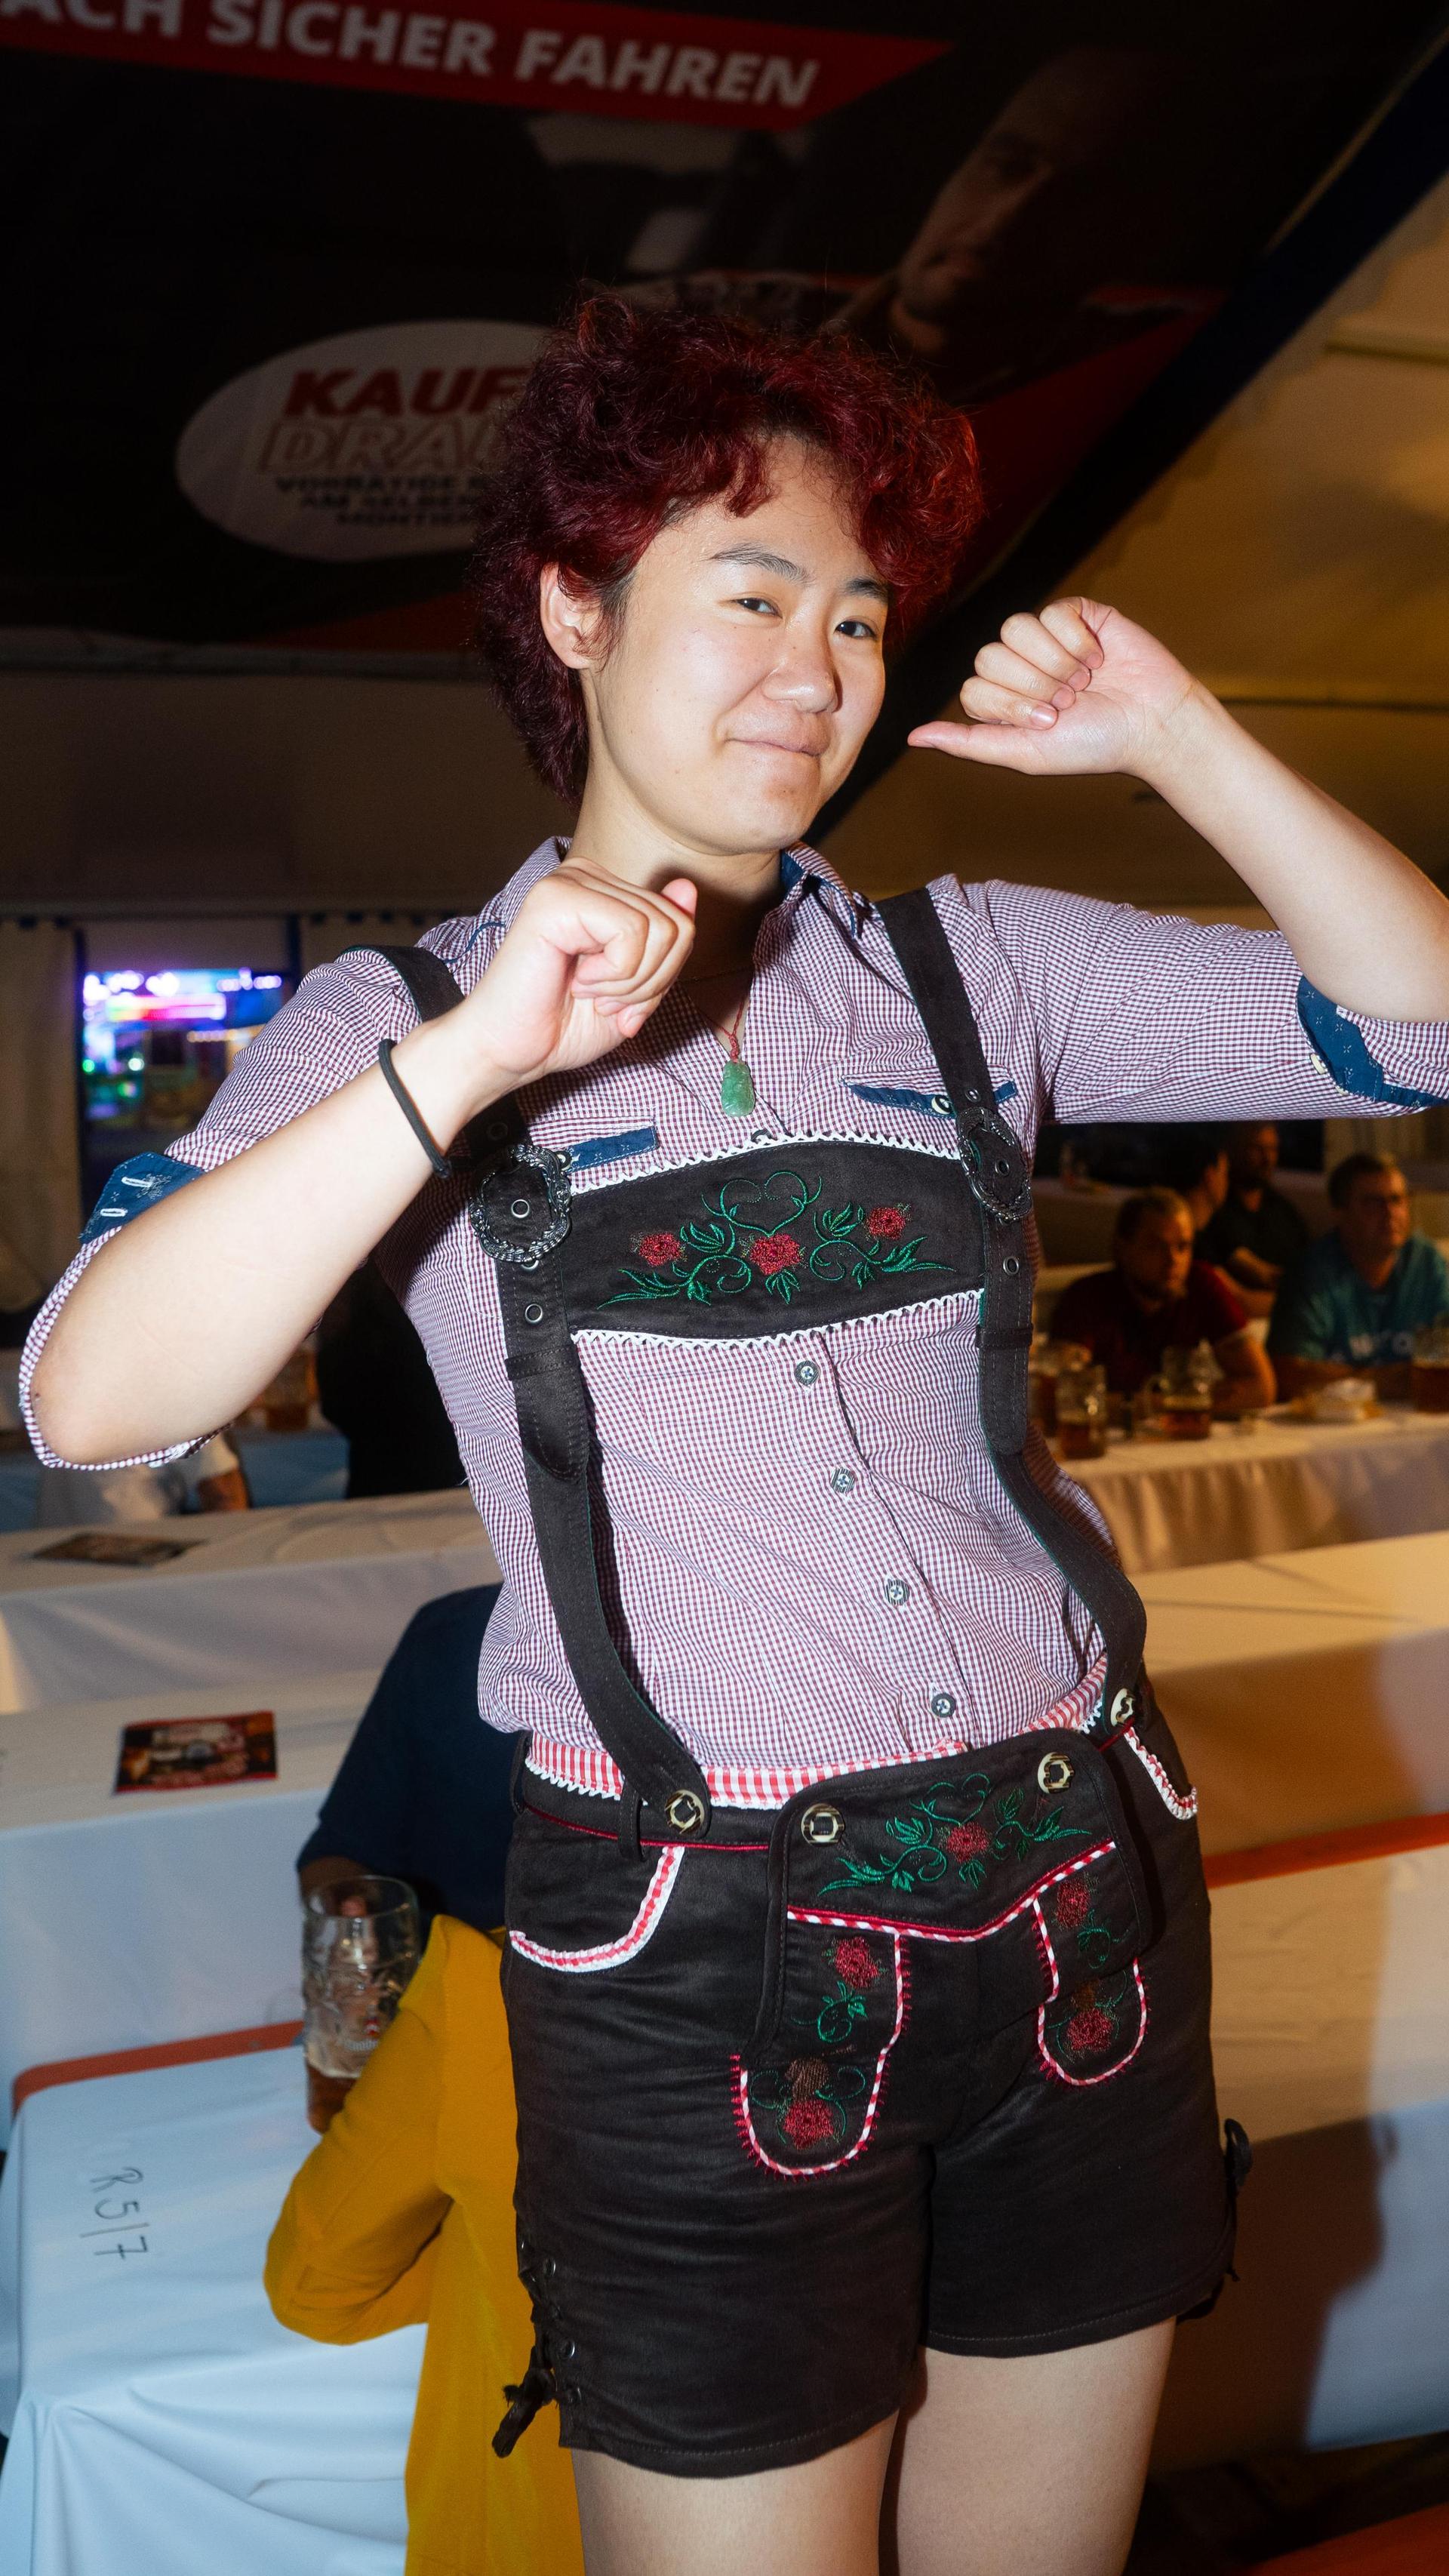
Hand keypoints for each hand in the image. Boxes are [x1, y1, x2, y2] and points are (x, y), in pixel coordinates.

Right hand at [438, 860, 696, 1098]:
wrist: (510, 1052)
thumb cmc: (564, 1024)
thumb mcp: (638, 989)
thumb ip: (665, 942)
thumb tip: (688, 887)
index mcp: (605, 891)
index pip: (681, 921)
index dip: (663, 977)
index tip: (619, 1001)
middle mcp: (586, 875)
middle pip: (677, 925)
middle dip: (650, 983)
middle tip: (602, 1000)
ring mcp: (570, 882)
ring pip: (660, 930)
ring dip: (629, 983)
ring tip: (588, 992)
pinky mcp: (557, 898)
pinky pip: (631, 932)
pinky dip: (614, 976)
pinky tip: (577, 982)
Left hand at [907, 598, 1199, 779]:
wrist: (1150, 723)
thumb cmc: (1091, 744)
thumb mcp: (1024, 752)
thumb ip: (969, 743)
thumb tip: (913, 738)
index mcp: (1002, 698)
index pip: (975, 686)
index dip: (1011, 703)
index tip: (1049, 721)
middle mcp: (1018, 665)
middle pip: (990, 655)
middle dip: (1033, 685)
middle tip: (1070, 700)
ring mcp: (1045, 637)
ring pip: (1016, 628)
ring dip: (1054, 662)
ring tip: (1084, 679)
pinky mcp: (1076, 614)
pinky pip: (1053, 612)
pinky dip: (1077, 640)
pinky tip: (1099, 656)